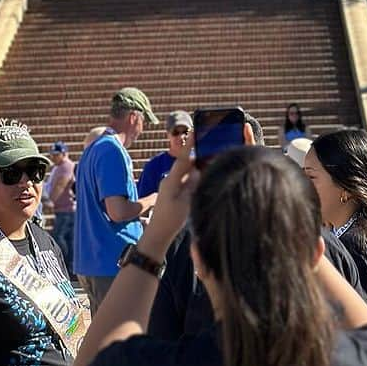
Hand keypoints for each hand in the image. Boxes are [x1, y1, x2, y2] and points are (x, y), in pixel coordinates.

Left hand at [138, 141, 197, 257]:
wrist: (158, 234)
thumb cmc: (170, 220)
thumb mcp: (185, 203)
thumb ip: (192, 186)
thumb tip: (198, 171)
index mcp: (171, 180)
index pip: (183, 159)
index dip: (190, 145)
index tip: (195, 131)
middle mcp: (170, 180)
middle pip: (185, 163)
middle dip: (196, 153)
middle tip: (208, 142)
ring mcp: (171, 186)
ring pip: (186, 172)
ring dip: (196, 165)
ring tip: (208, 157)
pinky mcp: (173, 193)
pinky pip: (185, 180)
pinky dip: (193, 176)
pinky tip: (202, 176)